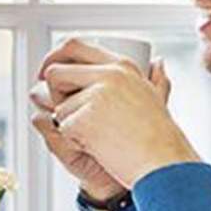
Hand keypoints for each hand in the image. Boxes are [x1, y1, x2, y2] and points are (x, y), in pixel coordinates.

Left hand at [38, 39, 199, 188]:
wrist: (164, 165)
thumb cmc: (161, 139)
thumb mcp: (157, 100)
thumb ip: (156, 79)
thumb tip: (157, 61)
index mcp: (122, 66)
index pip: (74, 46)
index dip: (54, 57)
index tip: (46, 73)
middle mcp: (107, 75)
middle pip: (55, 73)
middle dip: (51, 94)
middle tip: (65, 112)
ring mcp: (95, 96)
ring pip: (59, 107)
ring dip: (70, 126)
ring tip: (100, 137)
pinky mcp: (85, 118)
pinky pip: (63, 128)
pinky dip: (74, 141)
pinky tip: (98, 147)